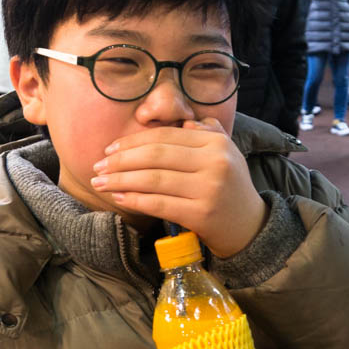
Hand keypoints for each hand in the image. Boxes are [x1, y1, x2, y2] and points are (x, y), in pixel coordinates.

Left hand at [90, 119, 267, 256]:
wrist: (250, 227)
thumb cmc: (230, 188)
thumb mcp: (225, 154)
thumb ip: (205, 133)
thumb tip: (181, 122)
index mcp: (216, 143)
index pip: (165, 137)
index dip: (133, 142)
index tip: (110, 150)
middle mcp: (215, 162)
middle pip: (156, 156)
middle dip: (121, 161)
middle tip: (98, 167)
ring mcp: (208, 189)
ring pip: (153, 180)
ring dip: (120, 181)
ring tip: (100, 183)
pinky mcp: (201, 214)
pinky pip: (159, 204)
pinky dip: (135, 200)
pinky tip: (118, 198)